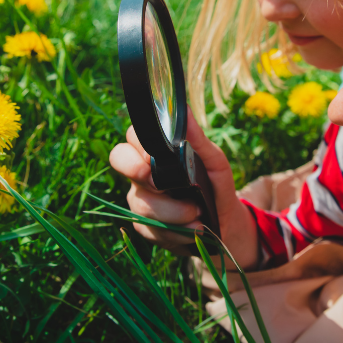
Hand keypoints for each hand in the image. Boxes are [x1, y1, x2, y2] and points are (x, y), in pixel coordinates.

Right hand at [108, 108, 258, 265]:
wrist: (225, 224)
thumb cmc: (217, 186)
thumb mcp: (214, 162)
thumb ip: (198, 140)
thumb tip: (185, 111)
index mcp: (156, 153)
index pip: (133, 136)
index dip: (140, 144)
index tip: (156, 155)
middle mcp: (141, 173)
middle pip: (118, 159)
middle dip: (136, 170)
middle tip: (161, 184)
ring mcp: (139, 199)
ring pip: (140, 202)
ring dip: (172, 212)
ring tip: (197, 215)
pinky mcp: (144, 226)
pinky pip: (148, 228)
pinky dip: (174, 231)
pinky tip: (191, 229)